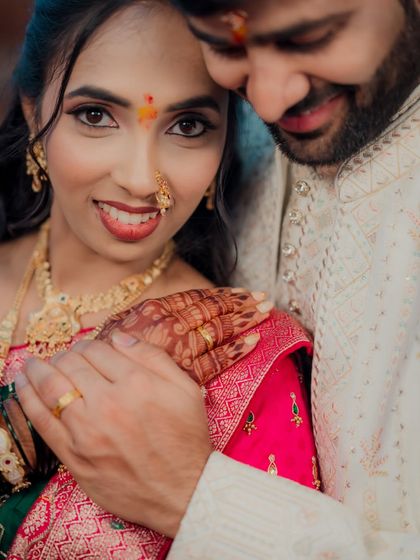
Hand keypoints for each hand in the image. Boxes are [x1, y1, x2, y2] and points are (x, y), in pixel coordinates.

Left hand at [16, 337, 211, 536]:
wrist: (183, 491)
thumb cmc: (186, 438)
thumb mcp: (185, 388)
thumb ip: (153, 356)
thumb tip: (119, 337)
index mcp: (137, 382)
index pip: (98, 351)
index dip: (89, 345)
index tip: (87, 349)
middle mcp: (108, 403)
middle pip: (72, 365)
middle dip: (65, 355)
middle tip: (64, 356)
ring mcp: (87, 431)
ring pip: (51, 389)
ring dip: (38, 371)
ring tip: (32, 364)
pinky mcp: (74, 456)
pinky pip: (43, 422)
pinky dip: (28, 400)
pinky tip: (22, 386)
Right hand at [99, 287, 271, 383]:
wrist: (95, 392)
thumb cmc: (103, 358)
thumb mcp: (115, 330)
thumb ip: (137, 319)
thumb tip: (157, 308)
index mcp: (155, 311)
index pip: (196, 298)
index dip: (223, 295)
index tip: (244, 292)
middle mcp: (170, 326)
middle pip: (212, 312)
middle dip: (240, 305)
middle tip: (265, 300)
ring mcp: (179, 351)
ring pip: (218, 331)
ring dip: (244, 320)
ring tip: (266, 312)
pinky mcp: (184, 376)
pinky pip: (215, 362)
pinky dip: (236, 350)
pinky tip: (253, 342)